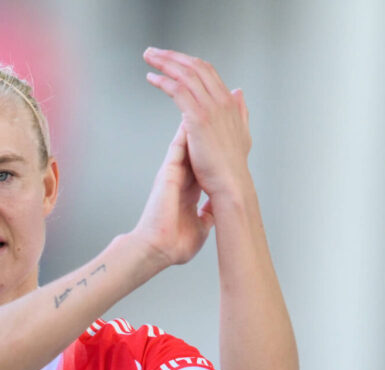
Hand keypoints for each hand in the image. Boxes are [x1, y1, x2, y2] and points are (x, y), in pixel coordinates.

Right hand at [131, 120, 212, 268]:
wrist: (158, 250)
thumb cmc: (175, 245)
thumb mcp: (200, 228)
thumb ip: (208, 216)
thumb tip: (216, 212)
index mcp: (190, 190)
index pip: (205, 164)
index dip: (215, 149)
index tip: (226, 137)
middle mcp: (182, 178)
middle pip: (197, 147)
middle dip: (207, 130)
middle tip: (218, 110)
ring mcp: (174, 173)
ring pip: (187, 141)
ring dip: (196, 124)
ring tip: (205, 104)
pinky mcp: (167, 172)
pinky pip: (177, 145)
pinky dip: (185, 129)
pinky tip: (194, 113)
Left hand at [142, 48, 252, 200]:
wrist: (232, 184)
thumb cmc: (232, 166)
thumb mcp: (241, 132)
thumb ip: (239, 111)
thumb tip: (238, 92)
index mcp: (229, 102)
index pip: (207, 70)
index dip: (187, 61)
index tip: (171, 58)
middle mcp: (222, 100)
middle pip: (195, 66)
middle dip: (172, 56)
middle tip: (153, 52)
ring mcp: (211, 108)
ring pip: (185, 74)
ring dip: (164, 62)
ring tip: (148, 57)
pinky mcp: (198, 118)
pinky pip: (178, 90)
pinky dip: (163, 81)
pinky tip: (151, 78)